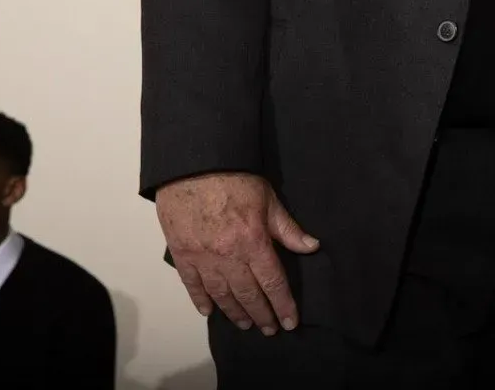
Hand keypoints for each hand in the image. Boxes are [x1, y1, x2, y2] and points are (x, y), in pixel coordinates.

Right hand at [155, 172, 318, 335]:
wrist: (194, 166)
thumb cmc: (234, 178)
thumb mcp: (269, 200)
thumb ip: (288, 228)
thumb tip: (311, 246)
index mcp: (253, 242)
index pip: (273, 282)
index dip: (283, 304)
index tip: (290, 321)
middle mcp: (228, 256)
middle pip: (248, 294)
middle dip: (262, 314)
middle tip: (270, 329)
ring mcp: (203, 257)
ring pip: (221, 294)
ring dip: (235, 312)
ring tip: (246, 324)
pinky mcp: (182, 254)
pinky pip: (192, 285)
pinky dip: (201, 300)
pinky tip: (209, 312)